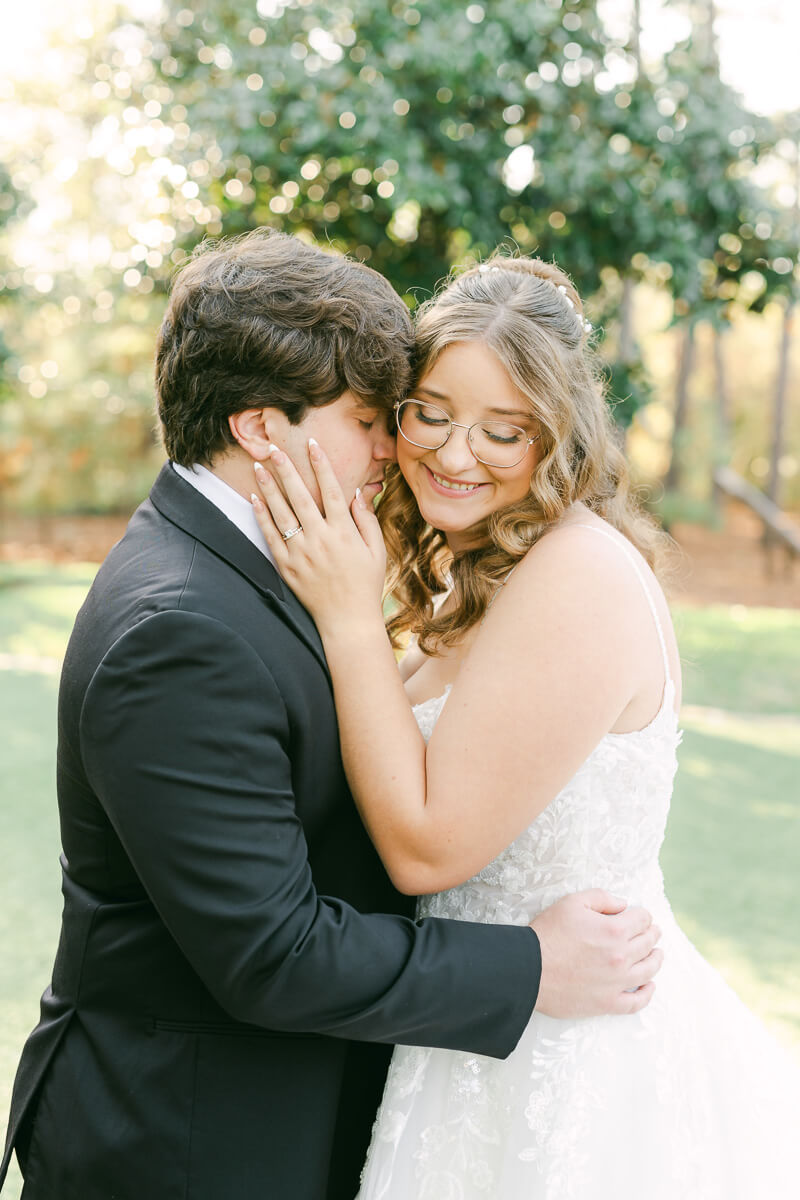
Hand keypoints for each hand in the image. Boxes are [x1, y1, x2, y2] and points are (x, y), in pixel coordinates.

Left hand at [251, 440, 386, 634]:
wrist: (347, 620)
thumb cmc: (365, 585)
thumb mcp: (377, 551)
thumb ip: (367, 521)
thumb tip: (358, 494)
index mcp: (345, 533)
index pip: (332, 491)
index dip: (321, 465)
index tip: (312, 445)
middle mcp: (321, 539)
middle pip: (300, 496)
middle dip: (286, 469)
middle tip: (273, 448)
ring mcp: (301, 553)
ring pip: (281, 513)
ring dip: (269, 487)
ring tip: (258, 466)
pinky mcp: (287, 566)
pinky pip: (271, 536)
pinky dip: (262, 516)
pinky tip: (255, 498)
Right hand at [531, 889, 662, 1017]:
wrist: (529, 969)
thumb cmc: (548, 933)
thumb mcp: (572, 902)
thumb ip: (601, 898)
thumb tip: (623, 905)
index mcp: (614, 930)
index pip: (642, 919)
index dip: (643, 915)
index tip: (640, 916)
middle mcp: (621, 956)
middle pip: (648, 943)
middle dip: (652, 934)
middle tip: (653, 932)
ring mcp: (616, 983)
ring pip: (649, 971)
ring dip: (656, 960)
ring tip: (657, 954)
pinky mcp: (607, 1003)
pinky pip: (636, 1002)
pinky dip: (647, 994)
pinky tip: (650, 986)